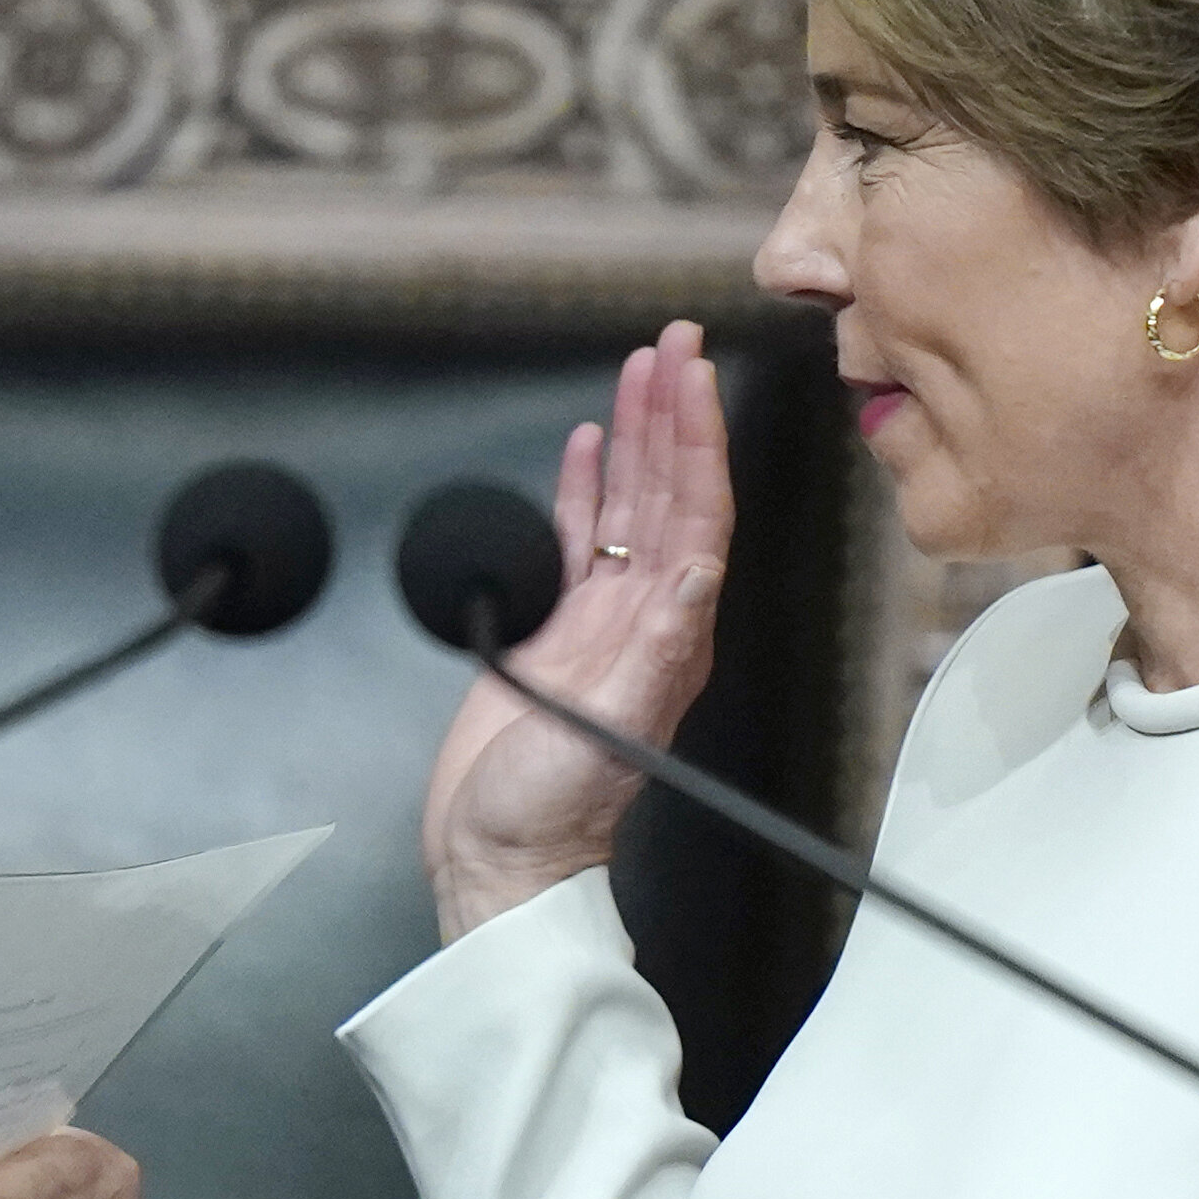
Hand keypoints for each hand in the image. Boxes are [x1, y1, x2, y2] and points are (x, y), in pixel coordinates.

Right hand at [420, 321, 735, 936]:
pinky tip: (588, 445)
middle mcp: (647, 617)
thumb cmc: (552, 811)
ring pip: (627, 504)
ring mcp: (603, 621)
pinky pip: (580, 539)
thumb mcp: (613, 726)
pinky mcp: (556, 630)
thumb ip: (658, 647)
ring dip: (635, 435)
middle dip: (673, 414)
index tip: (693, 376)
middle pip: (668, 492)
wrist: (498, 856)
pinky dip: (586, 487)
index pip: (697, 513)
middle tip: (671, 342)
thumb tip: (699, 570)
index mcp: (673, 633)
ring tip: (638, 369)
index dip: (697, 441)